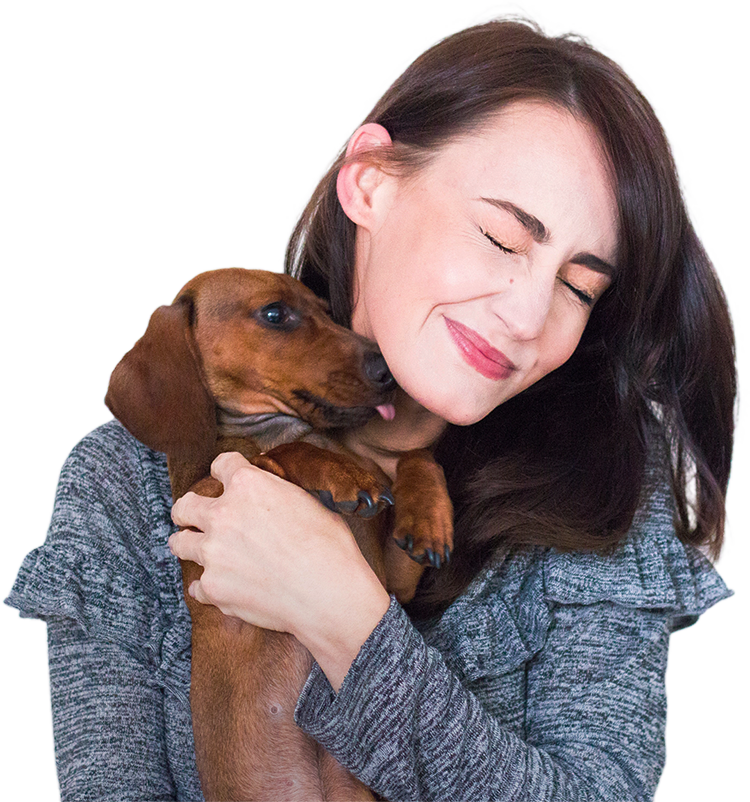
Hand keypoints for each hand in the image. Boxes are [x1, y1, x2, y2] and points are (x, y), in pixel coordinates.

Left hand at [169, 452, 389, 688]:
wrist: (328, 595)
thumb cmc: (329, 547)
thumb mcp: (307, 502)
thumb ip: (276, 493)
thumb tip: (270, 493)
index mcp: (248, 485)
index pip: (221, 464)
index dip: (226, 470)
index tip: (226, 477)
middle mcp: (222, 515)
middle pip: (184, 505)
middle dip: (190, 509)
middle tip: (198, 516)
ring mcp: (213, 553)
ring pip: (179, 543)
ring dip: (191, 544)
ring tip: (205, 551)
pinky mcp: (213, 587)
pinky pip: (196, 585)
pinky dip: (208, 585)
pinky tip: (225, 586)